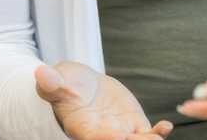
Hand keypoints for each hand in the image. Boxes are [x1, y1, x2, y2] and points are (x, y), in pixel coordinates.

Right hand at [34, 61, 173, 139]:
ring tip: (158, 135)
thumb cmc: (64, 84)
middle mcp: (101, 134)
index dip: (103, 137)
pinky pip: (147, 132)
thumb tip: (41, 72)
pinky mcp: (134, 124)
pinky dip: (157, 132)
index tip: (115, 136)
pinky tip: (166, 127)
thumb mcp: (56, 80)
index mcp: (81, 127)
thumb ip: (52, 82)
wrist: (81, 86)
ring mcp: (120, 131)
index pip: (92, 136)